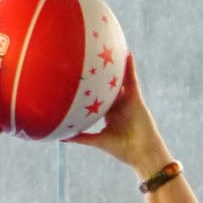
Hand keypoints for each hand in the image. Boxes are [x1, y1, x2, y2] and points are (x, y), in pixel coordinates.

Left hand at [69, 57, 169, 176]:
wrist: (141, 152)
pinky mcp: (136, 98)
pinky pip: (133, 80)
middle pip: (108, 86)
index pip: (98, 98)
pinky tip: (127, 54)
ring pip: (120, 80)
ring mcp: (128, 101)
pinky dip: (130, 68)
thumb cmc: (121, 149)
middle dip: (101, 75)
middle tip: (91, 60)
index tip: (79, 81)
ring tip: (109, 50)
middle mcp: (118, 106)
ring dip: (116, 67)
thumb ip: (81, 137)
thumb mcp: (97, 141)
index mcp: (109, 115)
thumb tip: (61, 137)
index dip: (90, 90)